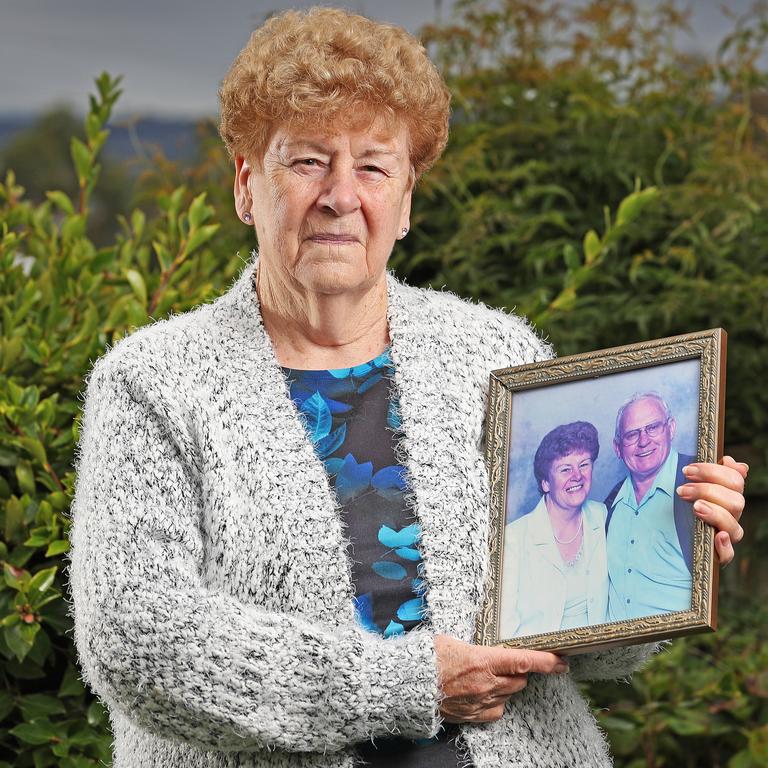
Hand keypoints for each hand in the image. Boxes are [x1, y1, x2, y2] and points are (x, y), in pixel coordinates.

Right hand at [434, 635, 567, 723]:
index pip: (524, 661)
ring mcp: (481, 702)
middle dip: (519, 672)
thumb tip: (488, 645)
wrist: (409, 686)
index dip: (546, 662)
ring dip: (506, 685)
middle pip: (520, 680)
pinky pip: (498, 709)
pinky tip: (482, 692)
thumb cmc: (427, 658)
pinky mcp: (475, 716)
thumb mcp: (452, 640)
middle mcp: (486, 684)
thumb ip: (476, 646)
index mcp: (482, 660)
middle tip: (506, 663)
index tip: (561, 661)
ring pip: (509, 694)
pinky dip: (496, 700)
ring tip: (487, 676)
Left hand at [678, 455, 747, 565]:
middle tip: (682, 490)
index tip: (687, 470)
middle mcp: (730, 516)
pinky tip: (717, 537)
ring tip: (695, 507)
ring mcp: (725, 536)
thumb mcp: (688, 487)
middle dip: (708, 491)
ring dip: (715, 514)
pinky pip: (729, 554)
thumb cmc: (678, 508)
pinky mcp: (717, 555)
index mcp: (727, 496)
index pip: (735, 480)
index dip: (714, 472)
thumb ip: (710, 473)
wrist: (665, 538)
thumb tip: (732, 462)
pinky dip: (724, 546)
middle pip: (736, 501)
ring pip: (734, 526)